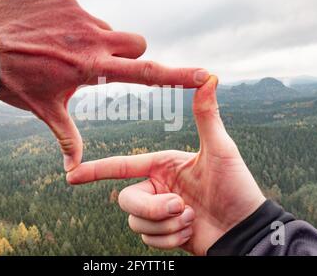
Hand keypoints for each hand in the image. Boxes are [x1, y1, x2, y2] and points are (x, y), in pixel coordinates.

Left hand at [0, 0, 208, 170]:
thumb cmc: (13, 79)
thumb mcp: (44, 110)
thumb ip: (67, 137)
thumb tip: (73, 169)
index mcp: (92, 67)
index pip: (145, 73)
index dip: (178, 76)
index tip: (204, 75)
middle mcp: (93, 38)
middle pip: (137, 43)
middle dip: (129, 56)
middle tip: (102, 65)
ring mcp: (80, 14)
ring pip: (109, 30)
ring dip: (98, 42)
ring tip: (67, 51)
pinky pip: (85, 14)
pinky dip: (77, 26)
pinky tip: (51, 35)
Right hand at [67, 75, 265, 254]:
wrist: (244, 229)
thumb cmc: (236, 187)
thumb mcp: (220, 149)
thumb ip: (207, 116)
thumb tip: (210, 77)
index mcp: (162, 165)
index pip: (123, 165)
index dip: (96, 170)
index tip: (71, 175)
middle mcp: (156, 187)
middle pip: (126, 200)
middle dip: (152, 209)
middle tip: (181, 208)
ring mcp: (159, 212)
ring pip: (136, 223)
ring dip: (166, 225)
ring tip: (190, 218)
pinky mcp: (162, 233)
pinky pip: (148, 239)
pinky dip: (170, 239)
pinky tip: (190, 231)